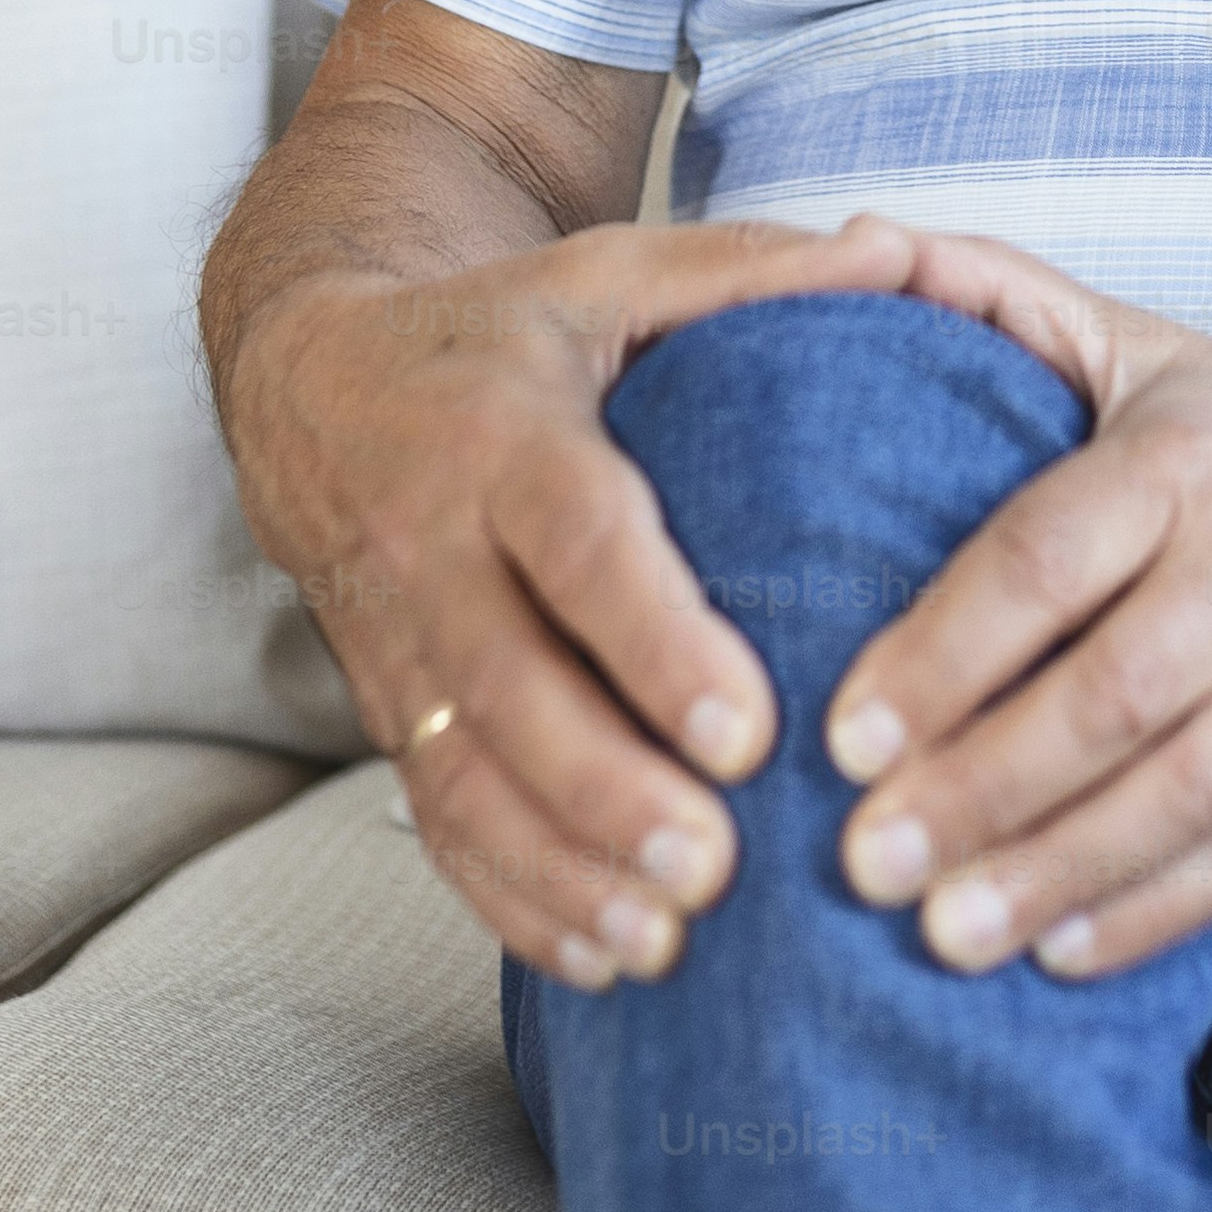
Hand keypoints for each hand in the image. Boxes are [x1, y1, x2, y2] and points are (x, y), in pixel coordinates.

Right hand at [220, 209, 939, 992]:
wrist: (314, 384)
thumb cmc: (507, 331)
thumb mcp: (613, 272)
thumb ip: (749, 274)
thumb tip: (897, 252)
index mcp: (505, 432)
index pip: (577, 544)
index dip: (654, 639)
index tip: (746, 729)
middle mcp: (434, 545)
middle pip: (510, 688)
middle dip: (607, 789)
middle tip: (715, 868)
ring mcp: (398, 643)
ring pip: (466, 775)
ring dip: (558, 869)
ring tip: (663, 942)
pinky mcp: (387, 710)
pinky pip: (437, 820)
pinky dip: (508, 898)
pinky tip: (599, 958)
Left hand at [821, 229, 1211, 982]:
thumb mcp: (1150, 348)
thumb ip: (1000, 298)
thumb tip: (857, 244)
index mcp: (1184, 464)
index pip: (1048, 561)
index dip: (944, 652)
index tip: (845, 733)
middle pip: (1108, 697)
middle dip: (981, 787)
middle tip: (863, 857)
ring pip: (1177, 792)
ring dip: (1055, 869)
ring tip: (942, 933)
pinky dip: (1154, 910)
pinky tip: (1059, 954)